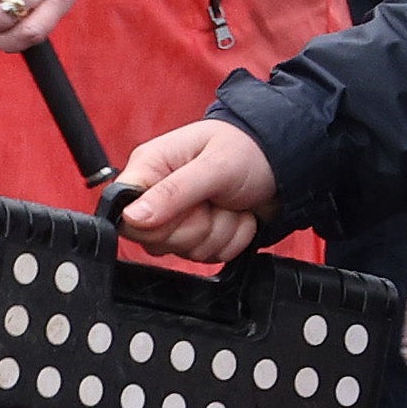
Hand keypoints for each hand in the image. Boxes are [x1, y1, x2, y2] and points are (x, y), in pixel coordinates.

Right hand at [108, 115, 279, 266]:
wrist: (282, 164)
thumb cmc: (246, 150)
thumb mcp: (213, 166)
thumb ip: (173, 193)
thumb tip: (131, 217)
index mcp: (150, 168)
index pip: (125, 214)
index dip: (154, 221)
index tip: (185, 207)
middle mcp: (157, 196)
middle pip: (156, 241)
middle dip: (197, 226)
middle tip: (215, 199)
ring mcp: (179, 220)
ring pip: (186, 252)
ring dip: (220, 231)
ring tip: (229, 202)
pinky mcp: (199, 236)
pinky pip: (208, 257)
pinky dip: (232, 240)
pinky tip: (237, 215)